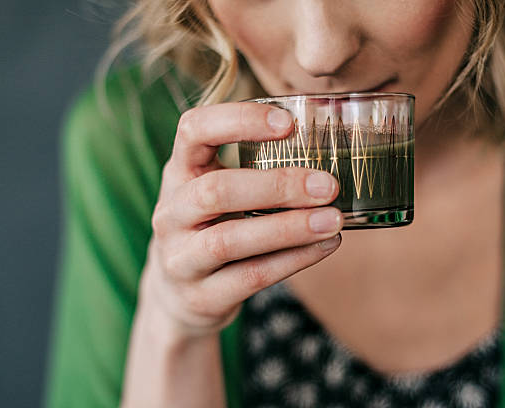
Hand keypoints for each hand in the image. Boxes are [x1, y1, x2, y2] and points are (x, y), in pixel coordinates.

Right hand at [141, 102, 342, 338]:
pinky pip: (251, 276)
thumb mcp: (214, 192)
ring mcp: (179, 258)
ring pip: (230, 239)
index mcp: (179, 173)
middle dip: (276, 186)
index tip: (288, 122)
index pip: (193, 130)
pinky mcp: (201, 296)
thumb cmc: (211, 228)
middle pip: (215, 191)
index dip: (238, 120)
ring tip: (334, 220)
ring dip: (289, 228)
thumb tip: (327, 155)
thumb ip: (252, 170)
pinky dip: (294, 260)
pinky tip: (326, 246)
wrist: (178, 294)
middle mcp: (171, 213)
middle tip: (327, 185)